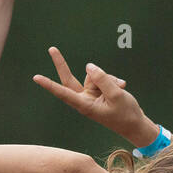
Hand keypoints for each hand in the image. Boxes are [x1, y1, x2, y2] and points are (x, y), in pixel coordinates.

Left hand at [33, 51, 150, 144]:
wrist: (136, 124)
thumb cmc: (125, 114)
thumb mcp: (116, 94)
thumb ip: (102, 78)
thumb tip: (88, 66)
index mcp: (85, 105)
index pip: (64, 93)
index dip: (50, 85)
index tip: (36, 78)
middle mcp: (84, 99)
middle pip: (69, 79)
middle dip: (62, 64)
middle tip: (51, 49)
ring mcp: (90, 94)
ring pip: (94, 76)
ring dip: (108, 78)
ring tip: (120, 89)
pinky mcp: (98, 91)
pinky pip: (102, 77)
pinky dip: (113, 80)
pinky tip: (122, 86)